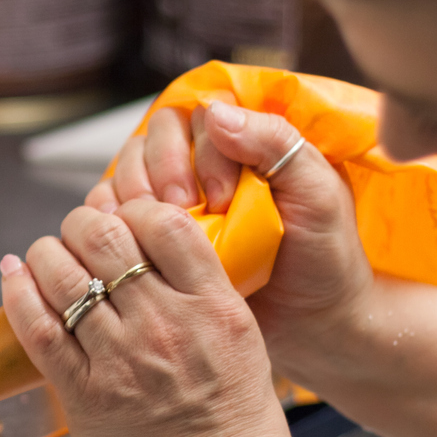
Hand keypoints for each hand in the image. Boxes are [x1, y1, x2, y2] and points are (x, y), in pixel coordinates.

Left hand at [0, 199, 298, 436]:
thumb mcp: (242, 338)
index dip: (133, 207)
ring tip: (45, 257)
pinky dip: (18, 294)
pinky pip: (37, 329)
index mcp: (213, 305)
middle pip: (103, 236)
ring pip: (61, 274)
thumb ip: (202, 292)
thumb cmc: (238, 424)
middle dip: (81, 224)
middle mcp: (165, 324)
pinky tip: (14, 277)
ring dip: (44, 253)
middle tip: (78, 234)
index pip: (162, 220)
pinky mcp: (85, 394)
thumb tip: (155, 251)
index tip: (124, 218)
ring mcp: (122, 359)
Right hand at [90, 100, 376, 373]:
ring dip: (135, 195)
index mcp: (246, 143)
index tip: (222, 198)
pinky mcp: (153, 233)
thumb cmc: (323, 255)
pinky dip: (114, 220)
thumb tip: (217, 114)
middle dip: (163, 171)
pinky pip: (115, 210)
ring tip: (157, 232)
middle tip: (184, 211)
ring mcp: (175, 198)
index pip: (202, 116)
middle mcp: (205, 163)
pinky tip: (131, 241)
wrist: (313, 322)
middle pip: (157, 136)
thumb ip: (276, 143)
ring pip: (129, 167)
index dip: (200, 152)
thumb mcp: (317, 192)